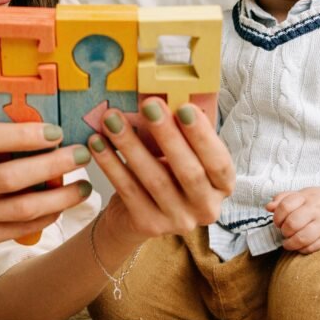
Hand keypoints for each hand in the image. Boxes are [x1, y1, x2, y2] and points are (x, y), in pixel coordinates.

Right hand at [0, 123, 91, 246]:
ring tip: (84, 186)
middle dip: (52, 165)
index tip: (57, 132)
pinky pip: (21, 227)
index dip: (23, 135)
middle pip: (8, 177)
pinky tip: (64, 204)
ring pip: (21, 208)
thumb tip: (55, 132)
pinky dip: (48, 214)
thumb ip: (5, 138)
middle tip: (82, 155)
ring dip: (59, 197)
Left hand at [88, 97, 233, 245]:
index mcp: (221, 186)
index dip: (203, 136)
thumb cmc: (166, 173)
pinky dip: (111, 164)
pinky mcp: (149, 225)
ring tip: (112, 119)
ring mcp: (178, 221)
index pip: (219, 162)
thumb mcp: (182, 154)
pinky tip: (97, 143)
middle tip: (149, 106)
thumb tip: (169, 95)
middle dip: (168, 136)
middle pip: (189, 172)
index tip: (184, 107)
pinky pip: (128, 190)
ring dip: (132, 145)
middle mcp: (206, 208)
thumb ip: (183, 133)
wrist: (136, 215)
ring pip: (155, 180)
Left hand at [267, 187, 319, 253]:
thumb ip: (284, 198)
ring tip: (288, 243)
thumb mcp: (304, 194)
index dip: (277, 217)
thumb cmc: (319, 201)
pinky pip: (312, 247)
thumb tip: (268, 207)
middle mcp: (317, 209)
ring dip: (290, 244)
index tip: (277, 222)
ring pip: (302, 238)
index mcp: (307, 196)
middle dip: (284, 231)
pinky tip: (301, 246)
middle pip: (292, 223)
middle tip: (285, 233)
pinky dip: (302, 249)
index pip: (285, 205)